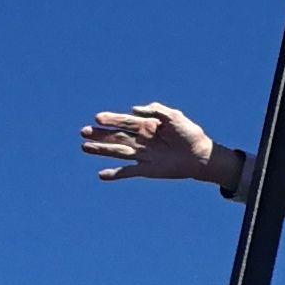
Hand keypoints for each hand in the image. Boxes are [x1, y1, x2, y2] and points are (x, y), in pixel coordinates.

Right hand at [82, 100, 230, 188]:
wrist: (201, 155)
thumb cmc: (190, 133)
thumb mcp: (175, 117)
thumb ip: (156, 110)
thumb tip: (134, 109)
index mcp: (147, 126)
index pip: (124, 122)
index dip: (111, 119)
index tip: (97, 118)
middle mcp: (141, 140)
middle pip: (116, 136)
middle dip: (100, 135)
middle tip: (82, 132)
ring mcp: (142, 155)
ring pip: (117, 152)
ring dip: (101, 150)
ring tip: (83, 147)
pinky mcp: (146, 170)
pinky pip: (127, 172)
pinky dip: (115, 174)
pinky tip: (101, 175)